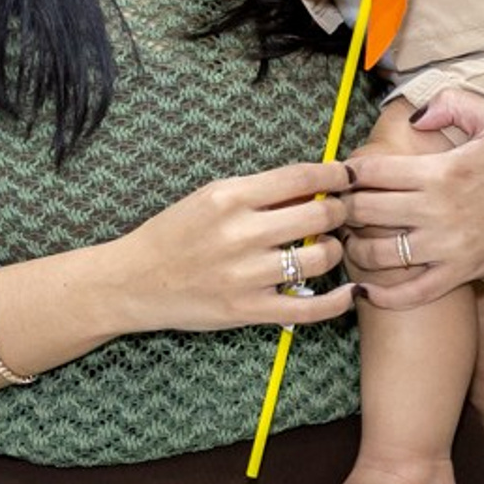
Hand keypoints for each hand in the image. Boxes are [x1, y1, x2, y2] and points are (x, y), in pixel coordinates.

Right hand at [106, 161, 353, 331]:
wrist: (133, 281)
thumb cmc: (175, 234)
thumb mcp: (211, 197)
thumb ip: (260, 191)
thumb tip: (316, 182)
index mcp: (230, 197)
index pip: (301, 176)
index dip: (336, 174)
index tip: (350, 175)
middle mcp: (240, 234)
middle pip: (320, 214)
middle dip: (340, 211)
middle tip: (341, 213)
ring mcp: (245, 275)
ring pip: (320, 257)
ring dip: (335, 250)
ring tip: (326, 247)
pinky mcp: (248, 310)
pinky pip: (309, 308)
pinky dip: (338, 301)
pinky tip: (349, 292)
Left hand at [341, 89, 483, 306]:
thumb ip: (452, 102)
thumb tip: (413, 116)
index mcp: (442, 173)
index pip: (372, 172)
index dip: (345, 170)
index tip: (339, 171)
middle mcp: (438, 213)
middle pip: (364, 212)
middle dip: (341, 206)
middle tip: (335, 203)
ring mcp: (446, 248)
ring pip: (377, 255)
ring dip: (353, 246)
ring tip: (348, 236)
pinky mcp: (456, 274)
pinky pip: (411, 293)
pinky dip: (382, 294)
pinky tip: (365, 287)